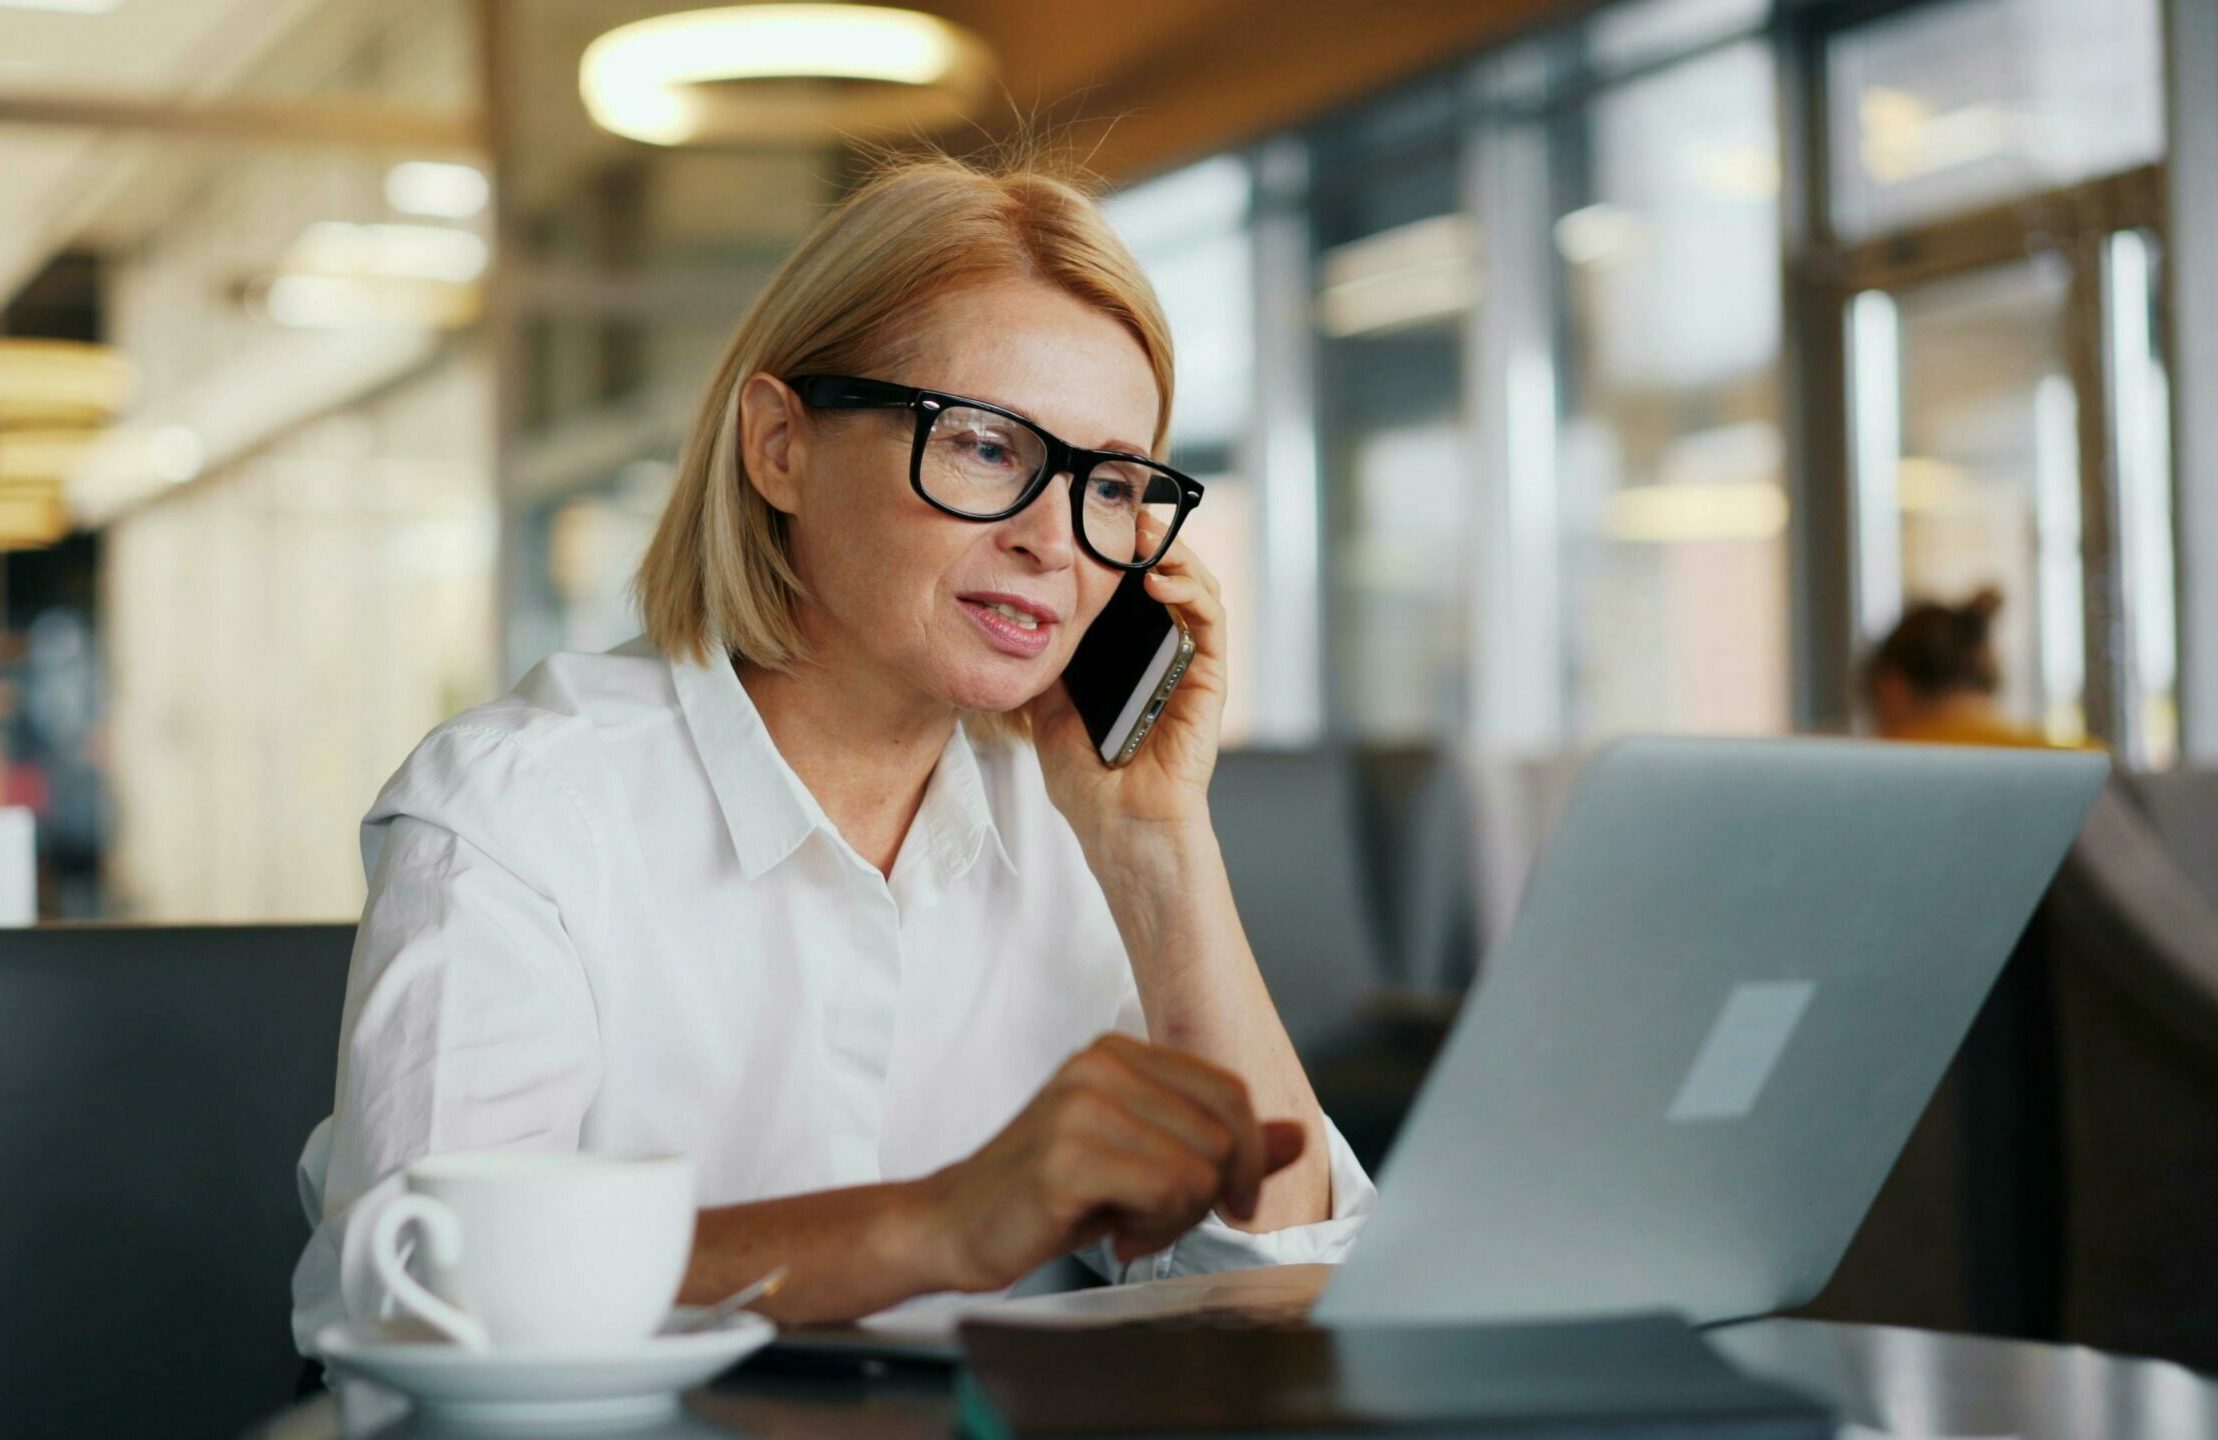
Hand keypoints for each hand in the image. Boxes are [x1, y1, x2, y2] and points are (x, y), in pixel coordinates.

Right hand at [917, 1033, 1306, 1289]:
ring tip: (1130, 1224)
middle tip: (1158, 1220)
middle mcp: (1100, 1063)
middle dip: (1207, 1194)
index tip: (1228, 1201)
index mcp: (1119, 1051)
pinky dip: (1154, 1230)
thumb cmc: (1049, 1197)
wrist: (952, 1226)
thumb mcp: (1145, 1160)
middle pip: (1223, 1132)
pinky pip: (1168, 1192)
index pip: (1231, 1090)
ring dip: (1178, 1217)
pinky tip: (1115, 1235)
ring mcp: (1081, 1104)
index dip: (1246, 1156)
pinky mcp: (1068, 1155)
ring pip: (1201, 1166)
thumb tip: (1298, 1136)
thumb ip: (1220, 1144)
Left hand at [1027, 517, 1228, 838]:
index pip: (1132, 590)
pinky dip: (1191, 592)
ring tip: (1144, 534)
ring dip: (1175, 554)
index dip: (1119, 551)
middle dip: (1150, 539)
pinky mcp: (1209, 682)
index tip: (1092, 520)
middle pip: (1169, 577)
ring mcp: (1190, 665)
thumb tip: (1020, 620)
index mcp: (1130, 658)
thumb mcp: (1047, 710)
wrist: (1117, 829)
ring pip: (1197, 589)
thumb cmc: (1088, 783)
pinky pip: (1210, 623)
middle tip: (1123, 510)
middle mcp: (1165, 654)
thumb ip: (1046, 665)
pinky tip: (1160, 581)